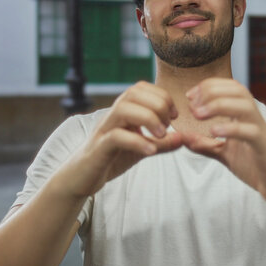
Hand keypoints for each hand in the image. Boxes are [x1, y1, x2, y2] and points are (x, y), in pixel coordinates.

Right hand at [62, 81, 182, 197]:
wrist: (82, 178)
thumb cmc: (112, 158)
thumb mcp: (142, 148)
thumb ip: (162, 143)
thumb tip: (183, 137)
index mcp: (122, 111)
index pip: (141, 88)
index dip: (161, 96)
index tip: (174, 115)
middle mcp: (112, 116)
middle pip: (133, 93)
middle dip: (157, 104)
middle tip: (167, 125)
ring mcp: (104, 131)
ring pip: (123, 109)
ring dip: (148, 118)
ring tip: (161, 134)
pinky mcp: (98, 149)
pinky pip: (116, 137)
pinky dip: (137, 141)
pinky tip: (150, 150)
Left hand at [182, 78, 265, 211]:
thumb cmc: (257, 167)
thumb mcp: (225, 154)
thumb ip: (206, 145)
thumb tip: (183, 137)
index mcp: (246, 117)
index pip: (230, 88)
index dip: (209, 86)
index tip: (190, 96)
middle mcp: (255, 119)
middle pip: (237, 90)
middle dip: (212, 91)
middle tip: (192, 105)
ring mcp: (261, 131)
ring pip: (245, 106)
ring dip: (219, 105)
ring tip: (198, 114)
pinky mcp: (265, 147)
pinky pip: (251, 131)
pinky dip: (231, 128)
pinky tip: (214, 132)